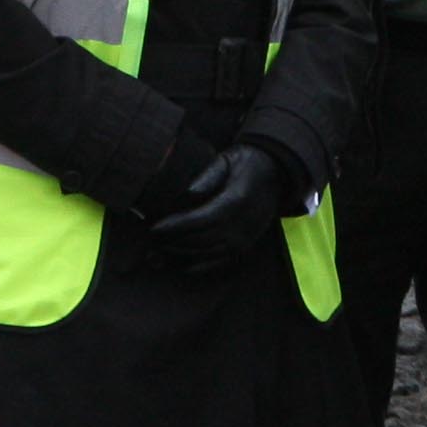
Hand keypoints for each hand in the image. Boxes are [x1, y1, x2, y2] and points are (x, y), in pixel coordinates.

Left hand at [141, 138, 292, 265]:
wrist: (276, 172)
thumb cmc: (245, 163)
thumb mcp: (226, 159)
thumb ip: (208, 176)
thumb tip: (188, 194)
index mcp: (237, 199)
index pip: (203, 218)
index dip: (177, 226)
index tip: (154, 229)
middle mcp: (244, 223)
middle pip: (203, 239)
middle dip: (174, 244)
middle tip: (149, 244)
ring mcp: (248, 236)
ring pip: (210, 253)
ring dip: (182, 257)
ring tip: (158, 255)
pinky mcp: (248, 244)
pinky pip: (223, 262)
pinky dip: (202, 267)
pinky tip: (182, 267)